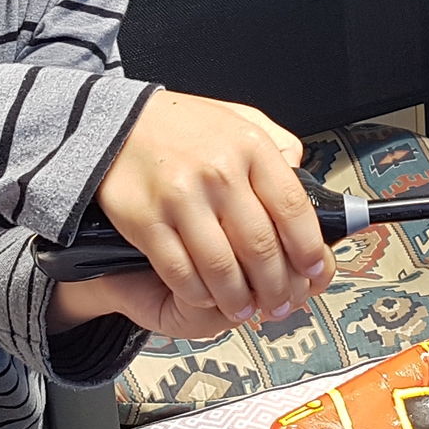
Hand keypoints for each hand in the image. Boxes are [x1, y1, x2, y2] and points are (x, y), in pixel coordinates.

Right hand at [87, 89, 328, 330]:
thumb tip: (305, 180)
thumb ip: (278, 147)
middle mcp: (219, 172)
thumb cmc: (181, 126)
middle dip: (277, 286)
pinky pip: (180, 271)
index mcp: (250, 147)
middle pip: (260, 246)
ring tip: (245, 310)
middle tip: (281, 303)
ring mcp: (182, 198)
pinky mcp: (147, 221)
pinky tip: (207, 297)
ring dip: (238, 299)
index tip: (313, 269)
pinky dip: (198, 292)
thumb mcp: (241, 119)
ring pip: (222, 267)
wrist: (115, 124)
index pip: (293, 208)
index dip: (308, 248)